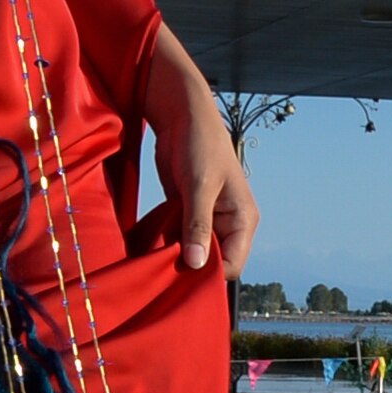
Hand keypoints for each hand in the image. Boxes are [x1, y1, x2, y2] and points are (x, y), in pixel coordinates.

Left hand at [136, 26, 256, 280]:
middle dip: (189, 267)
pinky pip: (178, 238)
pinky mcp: (187, 213)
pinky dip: (165, 243)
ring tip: (152, 258)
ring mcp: (207, 220)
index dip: (208, 274)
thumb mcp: (199, 186)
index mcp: (242, 220)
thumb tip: (197, 264)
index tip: (179, 276)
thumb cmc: (199, 145)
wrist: (183, 116)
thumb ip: (197, 226)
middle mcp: (228, 224)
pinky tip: (149, 245)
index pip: (231, 265)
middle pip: (212, 262)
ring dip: (174, 256)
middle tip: (160, 270)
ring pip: (193, 252)